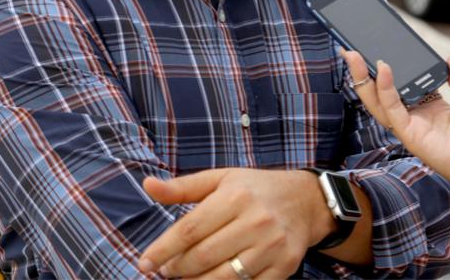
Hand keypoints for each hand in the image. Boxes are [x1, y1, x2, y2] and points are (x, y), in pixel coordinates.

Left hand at [137, 168, 327, 278]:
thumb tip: (148, 186)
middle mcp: (255, 221)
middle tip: (165, 271)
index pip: (189, 229)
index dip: (163, 248)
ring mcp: (271, 247)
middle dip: (177, 268)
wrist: (305, 201)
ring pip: (222, 277)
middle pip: (203, 256)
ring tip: (184, 278)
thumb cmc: (254, 189)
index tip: (145, 262)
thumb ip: (182, 187)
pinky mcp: (284, 267)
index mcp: (235, 197)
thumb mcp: (219, 179)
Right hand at [342, 50, 449, 203]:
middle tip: (353, 50)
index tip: (382, 48)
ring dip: (363, 78)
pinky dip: (385, 89)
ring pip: (378, 102)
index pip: (404, 85)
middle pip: (383, 93)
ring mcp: (412, 128)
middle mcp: (418, 119)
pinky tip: (383, 69)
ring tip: (353, 55)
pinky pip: (393, 109)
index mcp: (434, 110)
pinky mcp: (411, 136)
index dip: (392, 69)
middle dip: (365, 73)